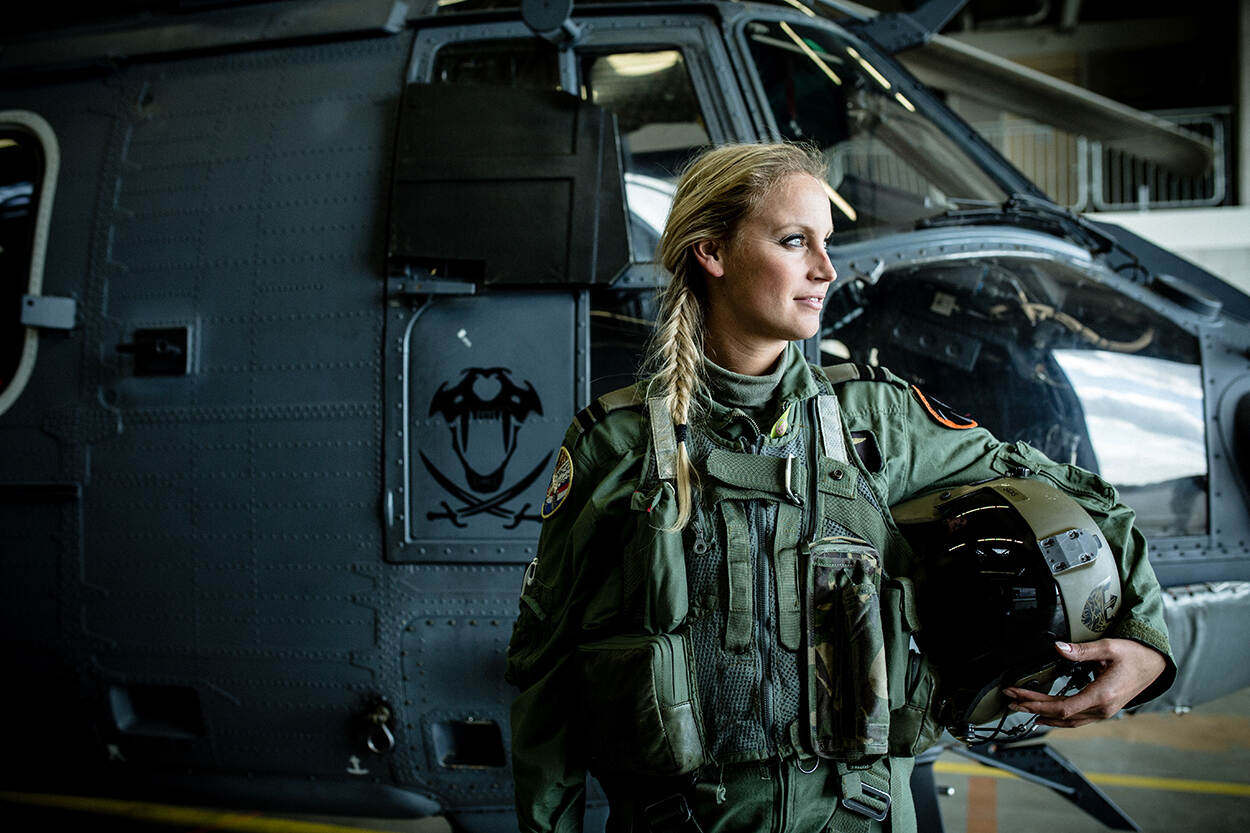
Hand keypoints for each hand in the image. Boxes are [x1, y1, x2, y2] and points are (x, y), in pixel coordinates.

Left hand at [1002, 638, 1165, 727]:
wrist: (1155, 665)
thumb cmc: (1135, 655)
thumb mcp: (1109, 647)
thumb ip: (1082, 650)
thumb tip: (1058, 647)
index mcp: (1102, 695)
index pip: (1062, 707)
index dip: (1037, 703)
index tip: (1018, 696)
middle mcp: (1102, 709)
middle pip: (1060, 715)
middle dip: (1032, 707)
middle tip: (1010, 700)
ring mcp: (1103, 712)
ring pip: (1068, 721)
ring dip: (1043, 715)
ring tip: (1021, 708)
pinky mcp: (1104, 710)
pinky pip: (1077, 719)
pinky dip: (1058, 719)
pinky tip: (1046, 717)